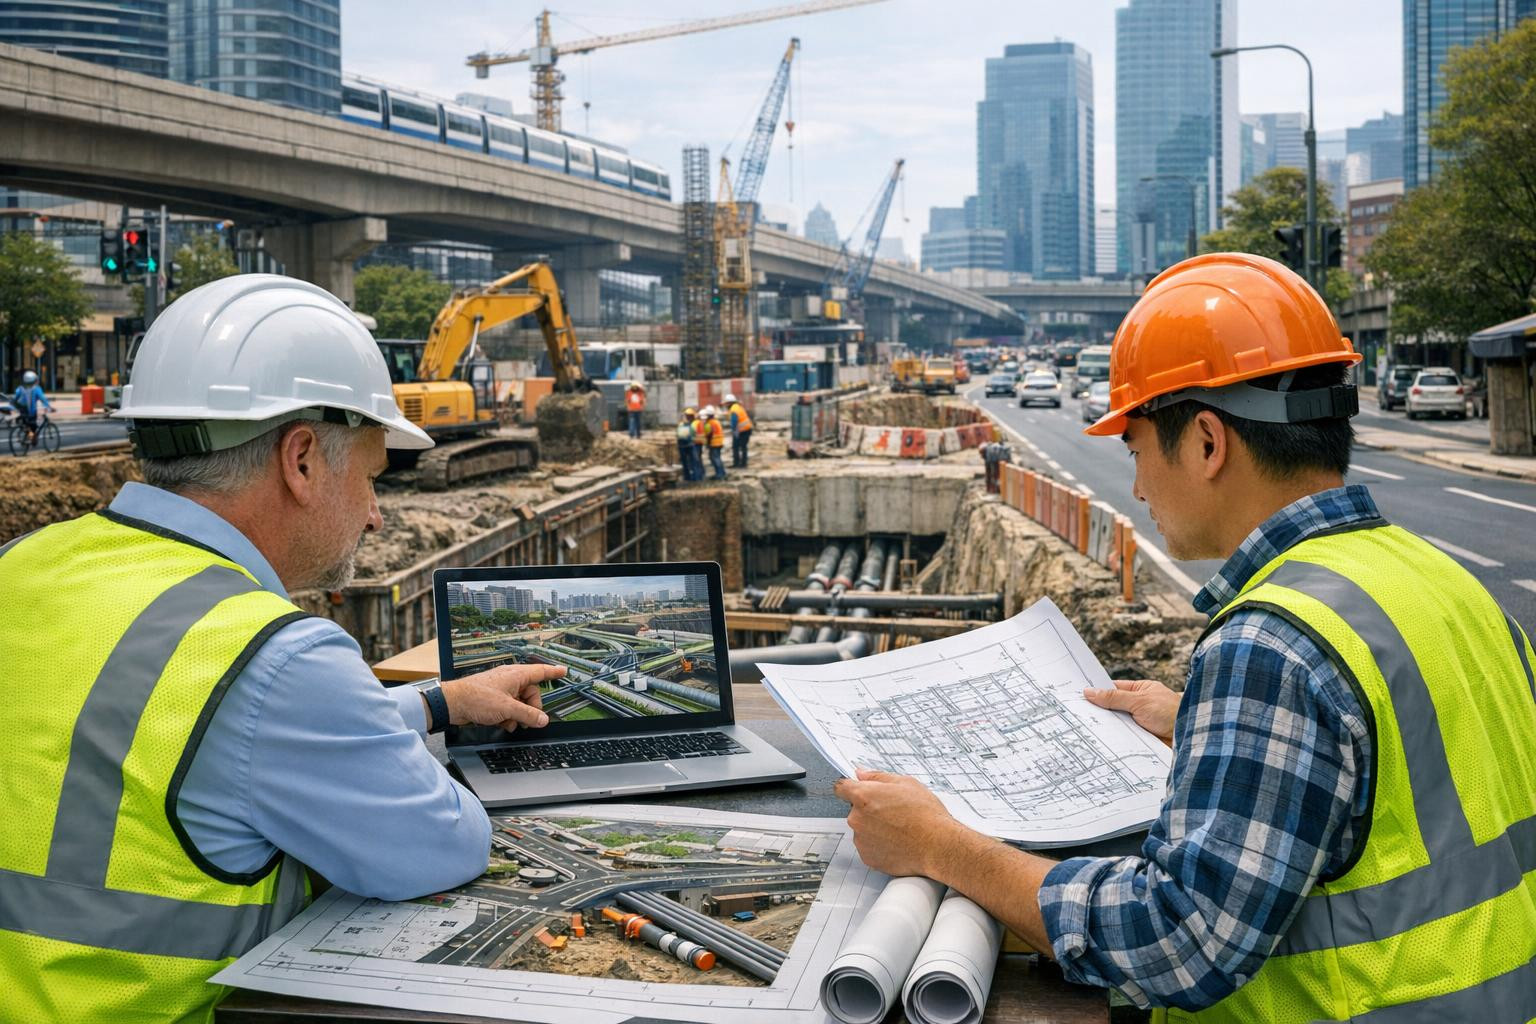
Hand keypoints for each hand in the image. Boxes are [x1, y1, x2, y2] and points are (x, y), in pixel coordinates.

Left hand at [441, 664, 564, 731]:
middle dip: (531, 708)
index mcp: (516, 675)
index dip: (553, 672)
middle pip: (531, 693)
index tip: (563, 671)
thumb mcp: (508, 709)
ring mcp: (501, 689)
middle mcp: (509, 679)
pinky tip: (503, 723)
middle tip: (530, 720)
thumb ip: (528, 714)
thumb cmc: (477, 698)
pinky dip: (508, 716)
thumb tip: (543, 719)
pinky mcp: (493, 699)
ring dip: (518, 715)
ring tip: (512, 723)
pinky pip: (509, 707)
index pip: (540, 671)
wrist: (454, 704)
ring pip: (519, 702)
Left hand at [833, 769, 966, 878]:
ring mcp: (861, 840)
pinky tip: (897, 842)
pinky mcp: (868, 858)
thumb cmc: (925, 815)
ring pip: (862, 829)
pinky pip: (869, 847)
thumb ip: (877, 776)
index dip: (849, 787)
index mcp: (863, 797)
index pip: (841, 787)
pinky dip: (879, 845)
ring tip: (899, 829)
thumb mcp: (906, 783)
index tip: (855, 789)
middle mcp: (857, 819)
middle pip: (855, 810)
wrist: (937, 845)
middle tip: (893, 811)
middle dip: (869, 809)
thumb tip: (861, 774)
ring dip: (874, 828)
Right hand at [1083, 679, 1179, 744]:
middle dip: (1100, 712)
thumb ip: (1114, 698)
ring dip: (1107, 728)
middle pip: (1114, 708)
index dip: (1098, 692)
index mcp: (1141, 691)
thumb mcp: (1139, 701)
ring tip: (1086, 729)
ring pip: (1118, 725)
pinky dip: (1116, 741)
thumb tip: (1090, 692)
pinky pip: (1125, 739)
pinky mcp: (1142, 740)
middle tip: (1078, 714)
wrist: (1192, 736)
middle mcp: (1140, 706)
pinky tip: (1102, 742)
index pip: (1114, 689)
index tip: (1079, 696)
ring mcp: (1141, 724)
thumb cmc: (1172, 712)